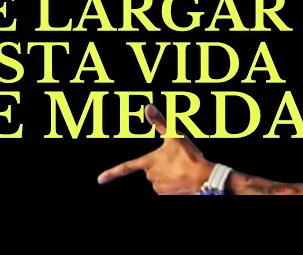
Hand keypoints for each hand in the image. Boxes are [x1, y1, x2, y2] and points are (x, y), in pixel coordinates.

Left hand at [97, 104, 213, 194]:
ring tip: (180, 168)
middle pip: (150, 169)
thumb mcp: (174, 135)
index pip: (126, 167)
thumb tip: (148, 107)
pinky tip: (181, 177)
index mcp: (149, 161)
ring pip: (158, 178)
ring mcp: (158, 187)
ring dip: (167, 174)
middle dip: (160, 165)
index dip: (112, 173)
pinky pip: (166, 188)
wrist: (202, 177)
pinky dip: (172, 183)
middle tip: (176, 159)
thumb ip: (159, 122)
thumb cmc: (188, 156)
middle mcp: (151, 176)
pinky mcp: (167, 195)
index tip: (100, 179)